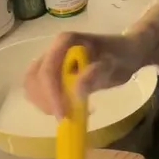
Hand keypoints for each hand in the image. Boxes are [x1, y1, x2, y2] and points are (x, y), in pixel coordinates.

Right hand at [23, 30, 150, 117]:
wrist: (126, 52)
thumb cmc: (121, 56)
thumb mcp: (114, 65)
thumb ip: (97, 74)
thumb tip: (77, 89)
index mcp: (65, 42)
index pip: (48, 70)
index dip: (51, 94)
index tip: (62, 115)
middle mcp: (53, 48)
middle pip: (34, 77)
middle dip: (46, 100)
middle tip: (65, 116)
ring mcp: (50, 60)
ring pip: (32, 84)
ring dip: (44, 102)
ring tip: (67, 112)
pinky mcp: (51, 72)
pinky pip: (39, 89)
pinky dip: (47, 101)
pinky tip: (66, 106)